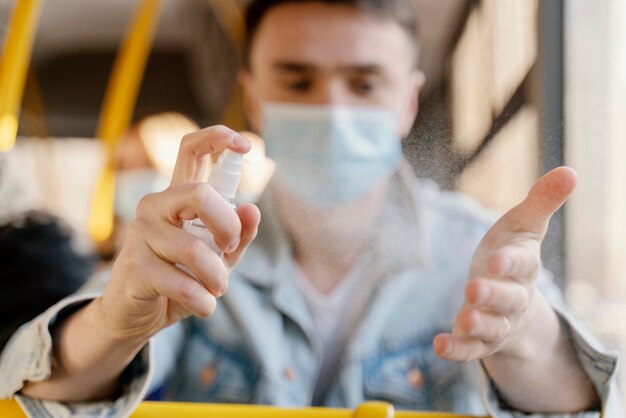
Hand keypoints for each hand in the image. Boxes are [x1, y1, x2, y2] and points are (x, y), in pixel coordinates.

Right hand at [99, 126, 260, 341]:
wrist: (137, 316)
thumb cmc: (180, 279)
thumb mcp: (218, 258)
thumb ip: (238, 235)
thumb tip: (253, 209)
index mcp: (177, 197)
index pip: (190, 149)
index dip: (218, 138)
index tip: (246, 145)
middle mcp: (156, 206)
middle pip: (199, 193)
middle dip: (227, 226)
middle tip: (229, 250)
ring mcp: (141, 234)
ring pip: (194, 248)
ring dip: (216, 278)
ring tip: (217, 290)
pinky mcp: (134, 266)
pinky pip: (181, 283)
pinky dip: (202, 300)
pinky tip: (203, 306)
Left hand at [433, 167, 577, 361]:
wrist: (510, 302)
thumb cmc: (511, 256)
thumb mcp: (523, 227)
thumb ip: (541, 202)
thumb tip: (570, 171)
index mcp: (523, 269)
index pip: (521, 266)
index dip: (510, 263)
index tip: (495, 259)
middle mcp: (513, 299)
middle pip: (507, 300)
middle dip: (493, 295)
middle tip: (474, 288)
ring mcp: (496, 323)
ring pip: (491, 327)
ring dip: (478, 324)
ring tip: (465, 319)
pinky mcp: (478, 341)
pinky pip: (470, 349)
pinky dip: (457, 349)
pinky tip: (439, 346)